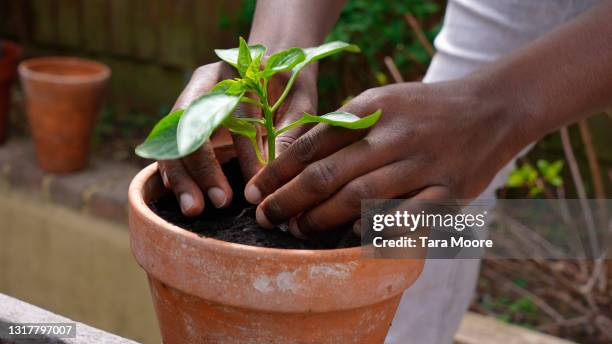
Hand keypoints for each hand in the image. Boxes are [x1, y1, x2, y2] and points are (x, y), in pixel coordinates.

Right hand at [159, 61, 317, 215]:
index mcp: (235, 72)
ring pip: (173, 139)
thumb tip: (274, 176)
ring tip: (193, 208)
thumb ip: (288, 135)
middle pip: (190, 125)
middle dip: (202, 167)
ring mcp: (189, 106)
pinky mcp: (183, 126)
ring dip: (181, 177)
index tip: (255, 185)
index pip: (234, 114)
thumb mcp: (299, 104)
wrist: (273, 68)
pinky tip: (182, 196)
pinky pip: (169, 150)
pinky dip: (172, 174)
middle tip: (219, 202)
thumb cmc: (290, 87)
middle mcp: (205, 86)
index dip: (244, 152)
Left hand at [245, 78, 523, 237]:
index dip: (279, 171)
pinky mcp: (447, 191)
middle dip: (289, 200)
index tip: (256, 192)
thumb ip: (341, 125)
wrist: (489, 109)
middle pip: (329, 174)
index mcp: (371, 108)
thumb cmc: (422, 109)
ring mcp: (421, 164)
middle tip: (266, 218)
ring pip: (359, 198)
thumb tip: (294, 155)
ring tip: (298, 231)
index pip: (312, 143)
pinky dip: (375, 231)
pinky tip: (351, 239)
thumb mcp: (380, 101)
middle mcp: (394, 135)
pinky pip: (405, 218)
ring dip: (321, 219)